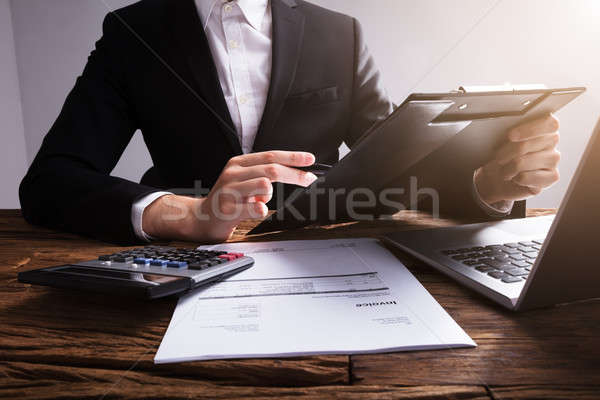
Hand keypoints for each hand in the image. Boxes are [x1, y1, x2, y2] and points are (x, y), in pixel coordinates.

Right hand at [142, 151, 317, 241]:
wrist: (201, 218)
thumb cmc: (228, 200)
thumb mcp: (244, 181)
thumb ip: (264, 174)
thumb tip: (296, 172)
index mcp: (239, 163)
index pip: (271, 155)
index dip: (293, 157)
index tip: (311, 160)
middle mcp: (233, 173)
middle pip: (272, 169)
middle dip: (295, 174)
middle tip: (310, 180)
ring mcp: (230, 190)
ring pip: (265, 185)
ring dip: (270, 195)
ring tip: (259, 202)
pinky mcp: (229, 209)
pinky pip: (257, 208)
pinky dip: (261, 210)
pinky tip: (256, 211)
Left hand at [474, 114, 560, 204]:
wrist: (500, 177)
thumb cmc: (502, 154)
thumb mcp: (500, 140)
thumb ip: (508, 133)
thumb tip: (507, 134)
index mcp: (544, 126)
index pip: (548, 123)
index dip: (529, 130)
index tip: (510, 136)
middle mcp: (552, 141)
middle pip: (528, 144)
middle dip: (507, 152)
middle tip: (498, 158)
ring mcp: (554, 159)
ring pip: (522, 162)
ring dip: (507, 168)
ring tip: (503, 170)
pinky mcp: (552, 176)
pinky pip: (525, 177)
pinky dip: (514, 178)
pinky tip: (515, 178)